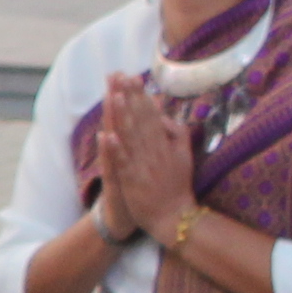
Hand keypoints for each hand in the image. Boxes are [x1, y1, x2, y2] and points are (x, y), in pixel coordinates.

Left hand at [93, 77, 196, 241]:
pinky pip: (124, 163)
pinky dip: (116, 150)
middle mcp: (154, 151)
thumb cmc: (177, 185)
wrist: (175, 217)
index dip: (141, 95)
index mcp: (164, 144)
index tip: (132, 76)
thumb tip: (165, 114)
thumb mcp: (184, 155)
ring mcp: (143, 165)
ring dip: (124, 116)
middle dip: (131, 97)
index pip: (151, 115)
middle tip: (121, 75)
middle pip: (140, 120)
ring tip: (116, 96)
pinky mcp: (133, 181)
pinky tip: (107, 136)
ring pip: (132, 137)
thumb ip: (177, 133)